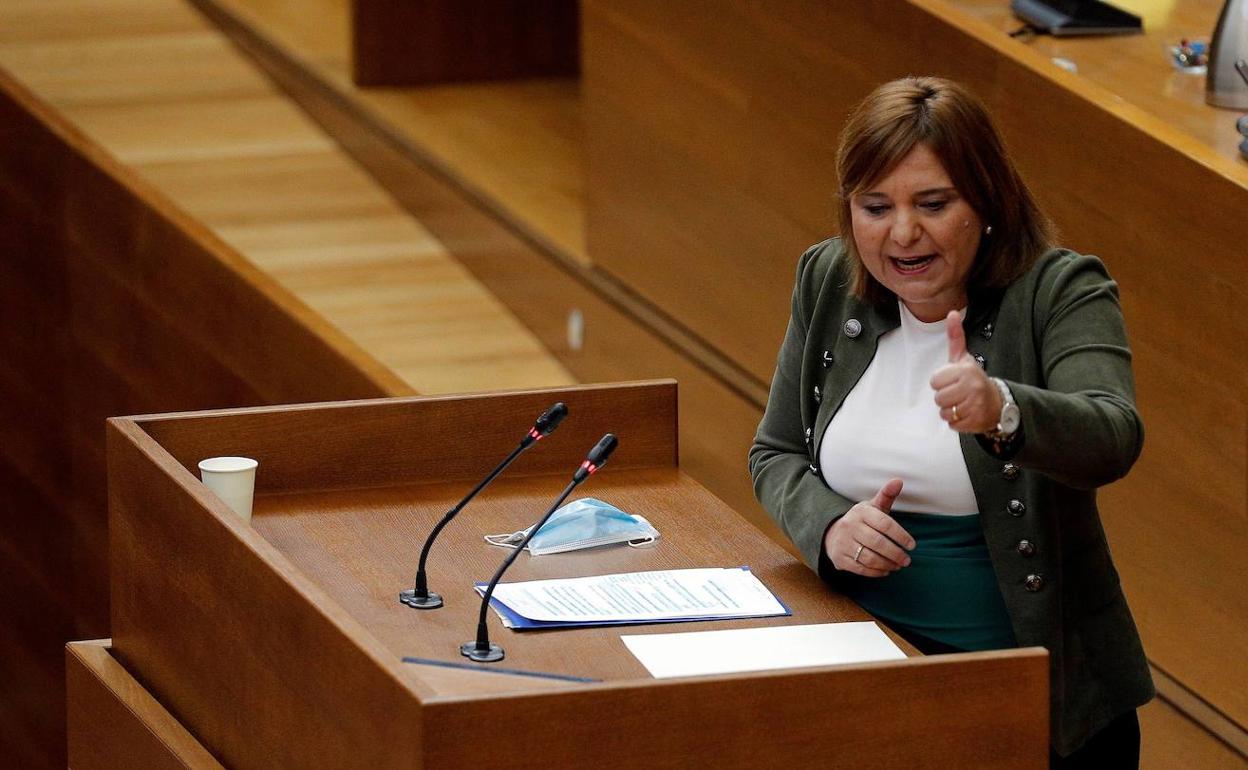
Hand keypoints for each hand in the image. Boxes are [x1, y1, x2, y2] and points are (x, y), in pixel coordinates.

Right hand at [824, 478, 914, 576]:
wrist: (832, 534)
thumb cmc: (861, 520)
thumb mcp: (872, 507)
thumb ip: (887, 495)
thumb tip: (899, 480)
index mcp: (861, 512)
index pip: (884, 524)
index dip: (901, 535)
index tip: (912, 545)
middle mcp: (850, 526)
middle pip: (878, 543)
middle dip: (896, 553)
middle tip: (907, 560)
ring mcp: (843, 543)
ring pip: (869, 557)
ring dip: (888, 564)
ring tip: (898, 565)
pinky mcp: (840, 558)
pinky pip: (861, 568)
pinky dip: (876, 572)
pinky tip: (886, 570)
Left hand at [930, 310, 1002, 432]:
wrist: (998, 402)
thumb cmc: (974, 379)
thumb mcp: (964, 358)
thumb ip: (955, 337)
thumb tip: (951, 313)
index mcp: (966, 370)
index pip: (934, 381)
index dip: (941, 383)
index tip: (953, 381)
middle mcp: (972, 386)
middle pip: (938, 399)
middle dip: (945, 398)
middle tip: (959, 394)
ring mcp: (975, 405)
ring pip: (944, 413)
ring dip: (950, 411)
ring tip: (962, 404)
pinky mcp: (976, 422)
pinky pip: (952, 425)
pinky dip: (957, 422)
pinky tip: (967, 414)